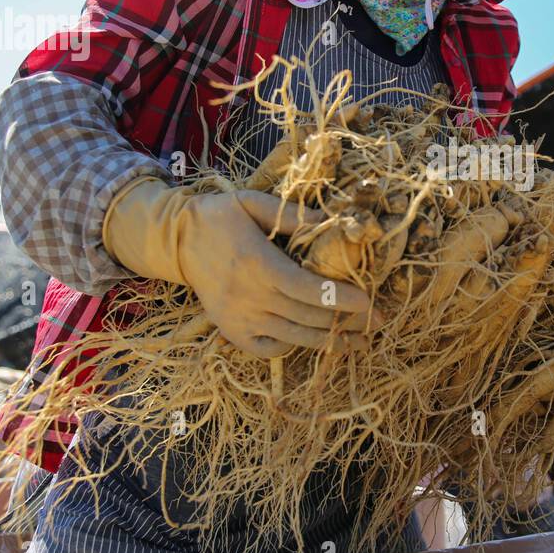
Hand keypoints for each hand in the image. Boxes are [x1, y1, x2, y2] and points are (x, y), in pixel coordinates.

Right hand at [103, 177, 376, 357]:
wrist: (176, 240)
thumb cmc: (219, 217)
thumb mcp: (252, 202)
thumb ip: (291, 215)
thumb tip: (330, 222)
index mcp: (258, 264)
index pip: (309, 290)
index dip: (341, 299)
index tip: (369, 302)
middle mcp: (250, 297)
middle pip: (308, 318)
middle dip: (346, 322)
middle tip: (377, 322)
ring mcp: (239, 319)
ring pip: (294, 337)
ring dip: (330, 342)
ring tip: (358, 341)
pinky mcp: (231, 332)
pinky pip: (268, 349)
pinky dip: (293, 346)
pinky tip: (312, 339)